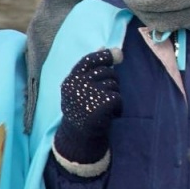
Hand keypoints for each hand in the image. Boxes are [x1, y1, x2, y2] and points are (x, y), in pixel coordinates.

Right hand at [55, 48, 121, 165]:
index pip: (89, 60)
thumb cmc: (81, 112)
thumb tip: (107, 48)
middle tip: (107, 96)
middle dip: (113, 81)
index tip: (117, 53)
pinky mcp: (100, 103)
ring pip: (113, 84)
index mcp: (70, 80)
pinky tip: (111, 115)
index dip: (105, 56)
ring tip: (105, 108)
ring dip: (115, 96)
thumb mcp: (80, 90)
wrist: (79, 139)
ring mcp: (88, 93)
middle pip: (106, 71)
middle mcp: (77, 84)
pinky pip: (118, 97)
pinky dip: (119, 107)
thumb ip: (91, 70)